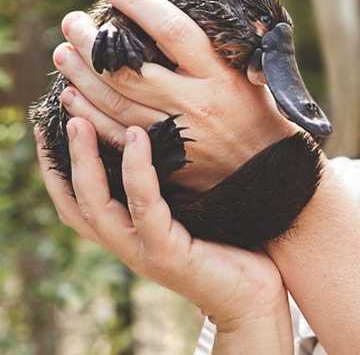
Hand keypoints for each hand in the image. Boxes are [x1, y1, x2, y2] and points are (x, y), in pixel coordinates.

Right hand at [35, 118, 288, 331]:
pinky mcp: (167, 253)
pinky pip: (144, 205)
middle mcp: (127, 245)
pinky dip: (137, 170)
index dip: (58, 168)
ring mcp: (143, 251)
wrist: (255, 295)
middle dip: (63, 157)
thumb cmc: (231, 246)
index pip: (77, 202)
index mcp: (128, 234)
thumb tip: (160, 134)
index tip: (52, 127)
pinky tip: (138, 138)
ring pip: (97, 205)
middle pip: (77, 201)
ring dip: (85, 161)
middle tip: (63, 115)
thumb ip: (170, 185)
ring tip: (81, 122)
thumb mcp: (192, 210)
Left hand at [54, 0, 297, 190]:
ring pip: (113, 101)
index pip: (172, 31)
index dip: (140, 6)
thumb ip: (229, 43)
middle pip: (128, 69)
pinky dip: (87, 114)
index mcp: (219, 76)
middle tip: (73, 21)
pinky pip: (113, 135)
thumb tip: (198, 6)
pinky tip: (71, 96)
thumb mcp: (257, 73)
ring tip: (64, 52)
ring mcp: (176, 134)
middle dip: (93, 41)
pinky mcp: (163, 160)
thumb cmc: (260, 114)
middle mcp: (194, 104)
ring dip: (81, 75)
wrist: (269, 174)